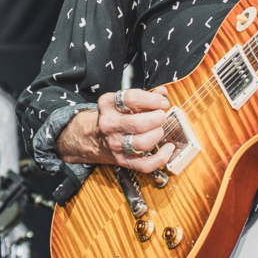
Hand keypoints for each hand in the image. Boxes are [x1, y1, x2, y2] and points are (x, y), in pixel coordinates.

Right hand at [57, 88, 175, 172]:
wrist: (90, 138)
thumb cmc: (110, 117)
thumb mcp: (120, 102)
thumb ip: (143, 97)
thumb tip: (162, 93)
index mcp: (108, 105)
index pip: (132, 99)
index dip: (152, 100)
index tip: (162, 102)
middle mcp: (110, 124)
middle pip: (139, 124)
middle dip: (158, 118)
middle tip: (161, 116)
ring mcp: (115, 144)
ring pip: (143, 143)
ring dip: (157, 135)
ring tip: (158, 130)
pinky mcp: (122, 159)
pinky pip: (144, 164)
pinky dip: (160, 158)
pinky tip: (167, 148)